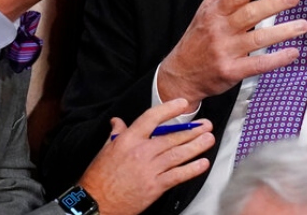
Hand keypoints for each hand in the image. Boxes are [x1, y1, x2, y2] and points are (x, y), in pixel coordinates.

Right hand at [79, 99, 214, 214]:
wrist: (96, 203)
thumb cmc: (99, 178)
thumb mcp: (105, 150)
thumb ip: (116, 133)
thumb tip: (118, 122)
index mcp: (128, 140)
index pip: (151, 118)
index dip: (169, 109)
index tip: (182, 103)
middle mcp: (141, 152)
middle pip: (172, 137)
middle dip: (192, 131)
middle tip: (206, 125)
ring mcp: (150, 170)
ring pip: (178, 154)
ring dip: (197, 146)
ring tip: (209, 139)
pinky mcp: (155, 187)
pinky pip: (178, 175)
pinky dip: (192, 169)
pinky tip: (202, 163)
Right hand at [157, 0, 306, 111]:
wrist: (181, 74)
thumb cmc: (197, 39)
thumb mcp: (205, 9)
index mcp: (214, 13)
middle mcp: (220, 30)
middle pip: (249, 15)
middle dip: (274, 5)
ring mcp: (226, 51)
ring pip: (258, 39)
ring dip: (282, 32)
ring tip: (302, 25)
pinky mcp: (231, 71)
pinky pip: (258, 65)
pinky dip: (277, 59)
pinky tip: (292, 53)